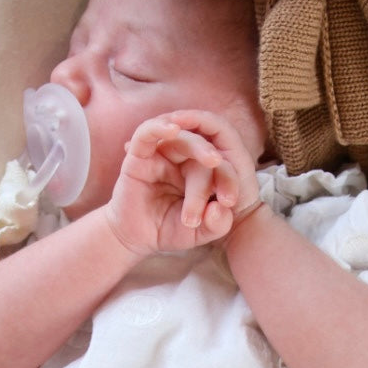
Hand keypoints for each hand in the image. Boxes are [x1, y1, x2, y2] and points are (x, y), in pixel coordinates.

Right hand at [105, 109, 261, 258]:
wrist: (137, 239)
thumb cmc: (168, 231)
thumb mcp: (198, 234)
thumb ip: (216, 225)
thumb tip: (221, 209)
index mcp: (201, 171)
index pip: (220, 166)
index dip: (230, 180)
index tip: (229, 203)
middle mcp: (182, 158)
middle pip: (204, 152)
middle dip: (217, 172)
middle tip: (223, 192)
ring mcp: (161, 154)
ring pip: (183, 140)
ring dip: (199, 146)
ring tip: (213, 160)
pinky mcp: (138, 155)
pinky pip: (146, 133)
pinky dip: (159, 127)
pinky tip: (173, 129)